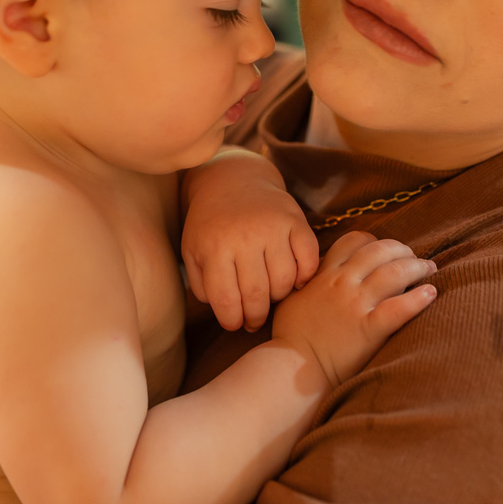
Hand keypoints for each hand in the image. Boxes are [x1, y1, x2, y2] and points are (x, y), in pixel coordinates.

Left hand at [181, 153, 318, 332]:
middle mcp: (245, 237)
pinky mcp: (295, 219)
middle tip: (254, 320)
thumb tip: (226, 313)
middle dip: (256, 317)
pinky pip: (309, 259)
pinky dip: (304, 276)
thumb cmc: (210, 224)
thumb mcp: (193, 251)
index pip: (227, 300)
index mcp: (215, 247)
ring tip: (269, 295)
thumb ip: (201, 285)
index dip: (232, 321)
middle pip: (258, 295)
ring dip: (278, 297)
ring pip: (285, 281)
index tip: (235, 324)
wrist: (232, 179)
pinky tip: (293, 279)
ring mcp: (273, 227)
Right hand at [272, 231, 436, 388]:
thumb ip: (311, 282)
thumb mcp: (293, 298)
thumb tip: (319, 274)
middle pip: (380, 251)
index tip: (386, 249)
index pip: (354, 240)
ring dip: (417, 267)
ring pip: (395, 273)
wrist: (293, 367)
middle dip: (402, 250)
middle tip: (415, 257)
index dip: (374, 240)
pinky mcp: (369, 329)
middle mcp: (343, 283)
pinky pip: (399, 308)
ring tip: (429, 269)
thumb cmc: (290, 336)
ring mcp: (357, 305)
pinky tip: (431, 294)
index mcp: (326, 274)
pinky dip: (418, 299)